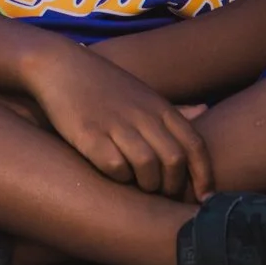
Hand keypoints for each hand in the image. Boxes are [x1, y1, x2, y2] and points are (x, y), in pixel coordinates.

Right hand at [23, 40, 214, 199]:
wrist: (60, 65)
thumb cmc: (105, 85)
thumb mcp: (144, 93)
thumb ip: (172, 109)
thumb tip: (205, 111)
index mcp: (159, 107)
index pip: (195, 145)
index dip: (203, 176)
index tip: (203, 199)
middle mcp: (142, 115)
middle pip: (174, 160)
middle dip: (173, 186)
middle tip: (163, 196)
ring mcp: (115, 123)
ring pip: (147, 166)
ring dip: (146, 185)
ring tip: (138, 187)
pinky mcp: (88, 134)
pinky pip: (114, 166)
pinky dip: (118, 177)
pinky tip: (113, 175)